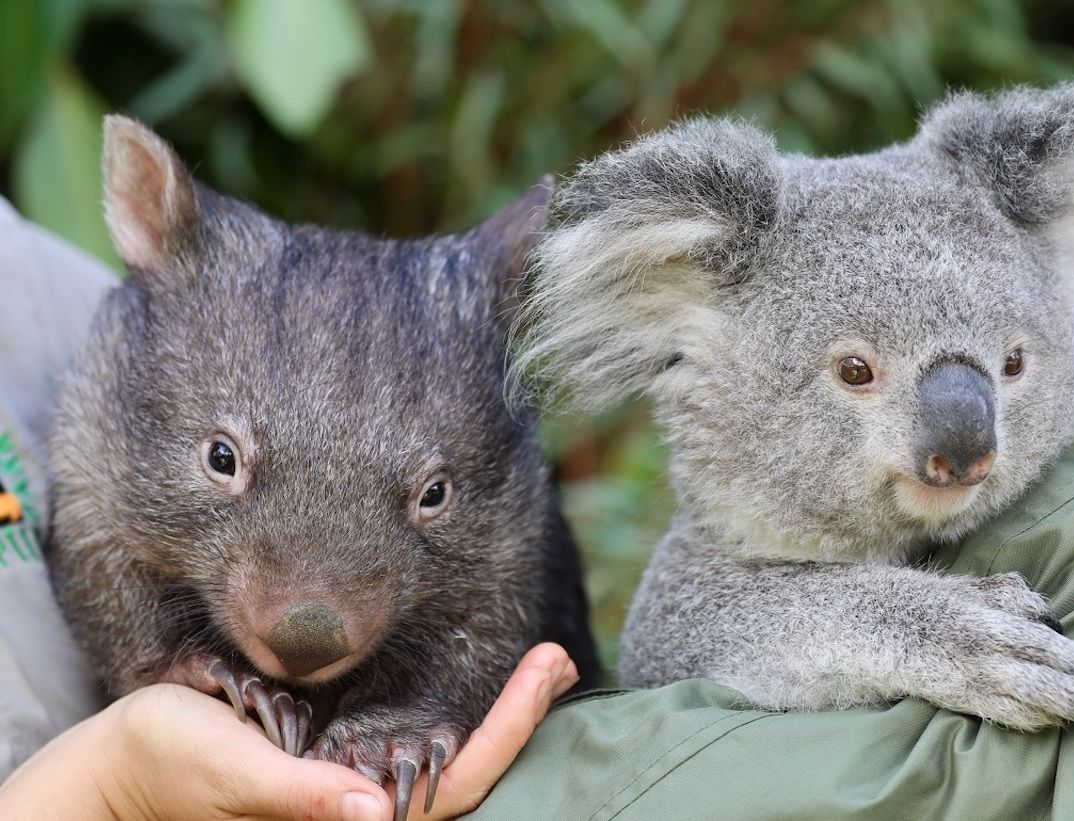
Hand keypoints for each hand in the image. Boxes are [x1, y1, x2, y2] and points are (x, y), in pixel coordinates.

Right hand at [0, 642, 578, 819]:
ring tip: (545, 662)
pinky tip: (483, 679)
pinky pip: (414, 734)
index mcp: (343, 816)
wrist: (124, 760)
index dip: (504, 733)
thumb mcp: (232, 773)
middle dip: (518, 714)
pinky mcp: (339, 751)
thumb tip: (374, 815)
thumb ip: (300, 796)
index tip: (542, 672)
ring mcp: (354, 777)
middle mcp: (360, 803)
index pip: (451, 786)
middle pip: (465, 770)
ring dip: (499, 710)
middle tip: (559, 658)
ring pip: (448, 753)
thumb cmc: (171, 766)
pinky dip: (457, 704)